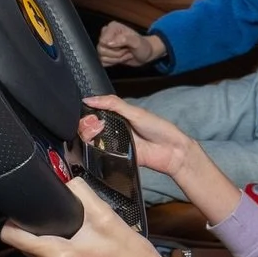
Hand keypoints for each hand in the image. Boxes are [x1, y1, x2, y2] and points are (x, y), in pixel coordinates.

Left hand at [1, 178, 159, 256]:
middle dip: (30, 224)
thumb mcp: (103, 213)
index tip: (26, 207)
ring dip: (40, 235)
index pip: (11, 236)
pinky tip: (69, 236)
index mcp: (58, 255)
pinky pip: (43, 256)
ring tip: (62, 224)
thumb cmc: (126, 250)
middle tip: (51, 212)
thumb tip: (63, 178)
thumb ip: (79, 191)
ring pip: (30, 249)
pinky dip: (50, 244)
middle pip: (19, 242)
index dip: (14, 218)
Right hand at [78, 94, 195, 176]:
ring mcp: (113, 144)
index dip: (86, 112)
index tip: (86, 112)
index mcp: (117, 116)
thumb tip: (89, 98)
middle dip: (85, 124)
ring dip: (88, 136)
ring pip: (91, 141)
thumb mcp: (135, 112)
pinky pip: (99, 155)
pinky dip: (94, 151)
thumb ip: (112, 104)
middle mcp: (113, 130)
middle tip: (93, 123)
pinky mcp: (115, 158)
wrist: (172, 151)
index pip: (94, 113)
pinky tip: (96, 146)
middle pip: (89, 127)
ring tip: (96, 132)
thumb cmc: (158, 129)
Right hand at [97, 22, 163, 67]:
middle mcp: (107, 34)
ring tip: (125, 53)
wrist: (145, 54)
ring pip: (102, 57)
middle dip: (116, 54)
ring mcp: (105, 45)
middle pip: (102, 49)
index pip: (103, 40)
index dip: (114, 46)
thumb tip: (109, 43)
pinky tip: (120, 58)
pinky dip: (113, 62)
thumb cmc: (143, 46)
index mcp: (112, 27)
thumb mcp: (137, 41)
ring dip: (116, 58)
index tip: (124, 45)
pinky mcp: (106, 54)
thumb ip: (124, 40)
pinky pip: (103, 62)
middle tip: (126, 50)